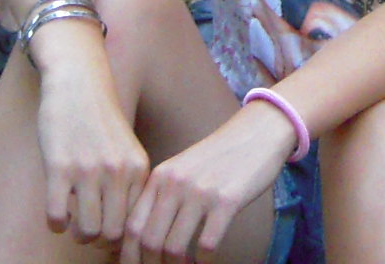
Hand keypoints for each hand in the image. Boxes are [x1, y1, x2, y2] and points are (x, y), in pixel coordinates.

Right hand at [36, 64, 151, 245]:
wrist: (78, 82)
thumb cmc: (100, 120)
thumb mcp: (128, 149)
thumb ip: (130, 183)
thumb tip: (127, 230)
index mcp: (138, 169)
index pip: (138, 223)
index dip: (125, 236)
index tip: (112, 234)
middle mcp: (117, 171)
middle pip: (113, 234)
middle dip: (101, 240)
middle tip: (91, 230)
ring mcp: (88, 170)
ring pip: (87, 231)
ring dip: (78, 234)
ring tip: (74, 223)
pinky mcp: (59, 167)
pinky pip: (57, 217)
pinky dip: (56, 224)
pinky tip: (57, 214)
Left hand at [124, 102, 293, 263]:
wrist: (256, 133)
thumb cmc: (219, 158)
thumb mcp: (182, 169)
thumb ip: (163, 196)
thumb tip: (146, 240)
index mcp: (160, 177)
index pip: (132, 225)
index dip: (129, 255)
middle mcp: (175, 183)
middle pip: (149, 241)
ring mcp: (201, 192)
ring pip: (174, 248)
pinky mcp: (227, 200)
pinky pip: (207, 246)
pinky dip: (204, 262)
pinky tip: (207, 263)